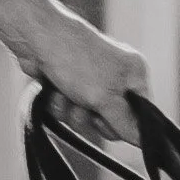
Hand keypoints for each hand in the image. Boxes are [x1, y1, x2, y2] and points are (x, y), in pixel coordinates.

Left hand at [23, 12, 149, 147]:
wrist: (34, 38)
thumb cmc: (75, 60)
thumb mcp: (106, 98)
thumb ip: (126, 123)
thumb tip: (145, 140)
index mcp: (135, 74)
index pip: (142, 115)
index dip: (125, 125)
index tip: (109, 120)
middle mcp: (116, 77)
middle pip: (112, 121)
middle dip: (92, 118)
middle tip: (84, 104)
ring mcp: (90, 82)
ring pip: (86, 118)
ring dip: (72, 112)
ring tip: (65, 92)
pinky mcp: (68, 85)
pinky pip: (68, 110)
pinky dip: (58, 104)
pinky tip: (53, 89)